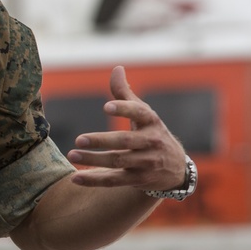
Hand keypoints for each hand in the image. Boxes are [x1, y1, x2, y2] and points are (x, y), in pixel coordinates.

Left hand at [66, 66, 186, 191]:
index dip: (124, 109)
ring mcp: (146, 163)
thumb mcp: (144, 113)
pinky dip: (95, 179)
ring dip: (94, 160)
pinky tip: (76, 177)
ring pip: (118, 161)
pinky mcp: (138, 180)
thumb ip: (125, 93)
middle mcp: (151, 142)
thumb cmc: (152, 133)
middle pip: (125, 141)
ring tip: (73, 154)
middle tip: (79, 138)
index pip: (139, 113)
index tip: (107, 106)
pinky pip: (114, 180)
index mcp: (151, 121)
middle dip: (102, 140)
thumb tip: (117, 69)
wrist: (177, 169)